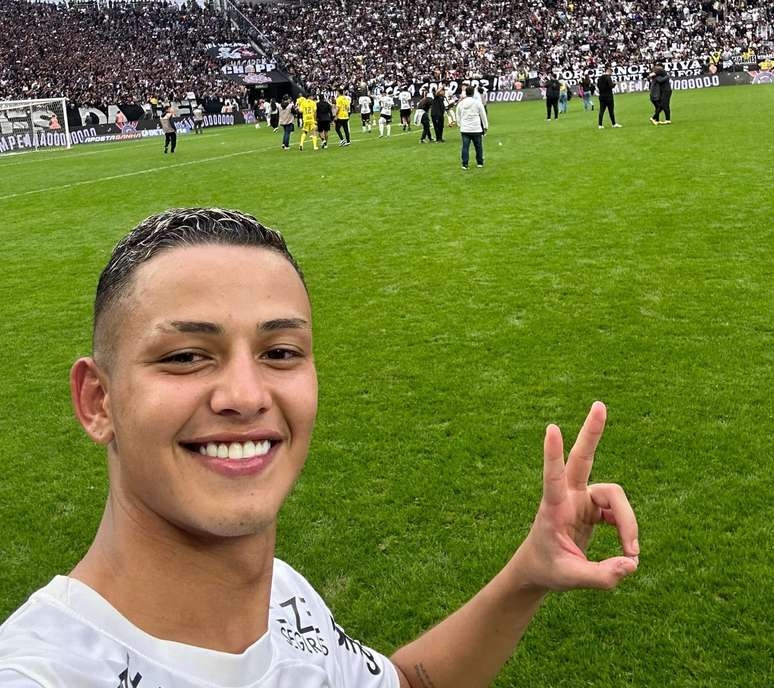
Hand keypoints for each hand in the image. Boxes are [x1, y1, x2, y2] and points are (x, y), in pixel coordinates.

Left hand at [514, 401, 638, 591]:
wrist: (540, 567)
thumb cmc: (548, 568)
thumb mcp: (570, 579)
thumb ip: (600, 576)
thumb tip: (630, 564)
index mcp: (553, 508)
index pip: (552, 476)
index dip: (553, 454)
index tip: (551, 428)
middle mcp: (568, 496)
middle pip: (582, 458)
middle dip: (592, 432)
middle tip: (599, 404)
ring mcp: (582, 498)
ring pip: (615, 496)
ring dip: (628, 523)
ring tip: (632, 554)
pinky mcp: (593, 506)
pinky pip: (619, 512)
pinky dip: (628, 529)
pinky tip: (629, 550)